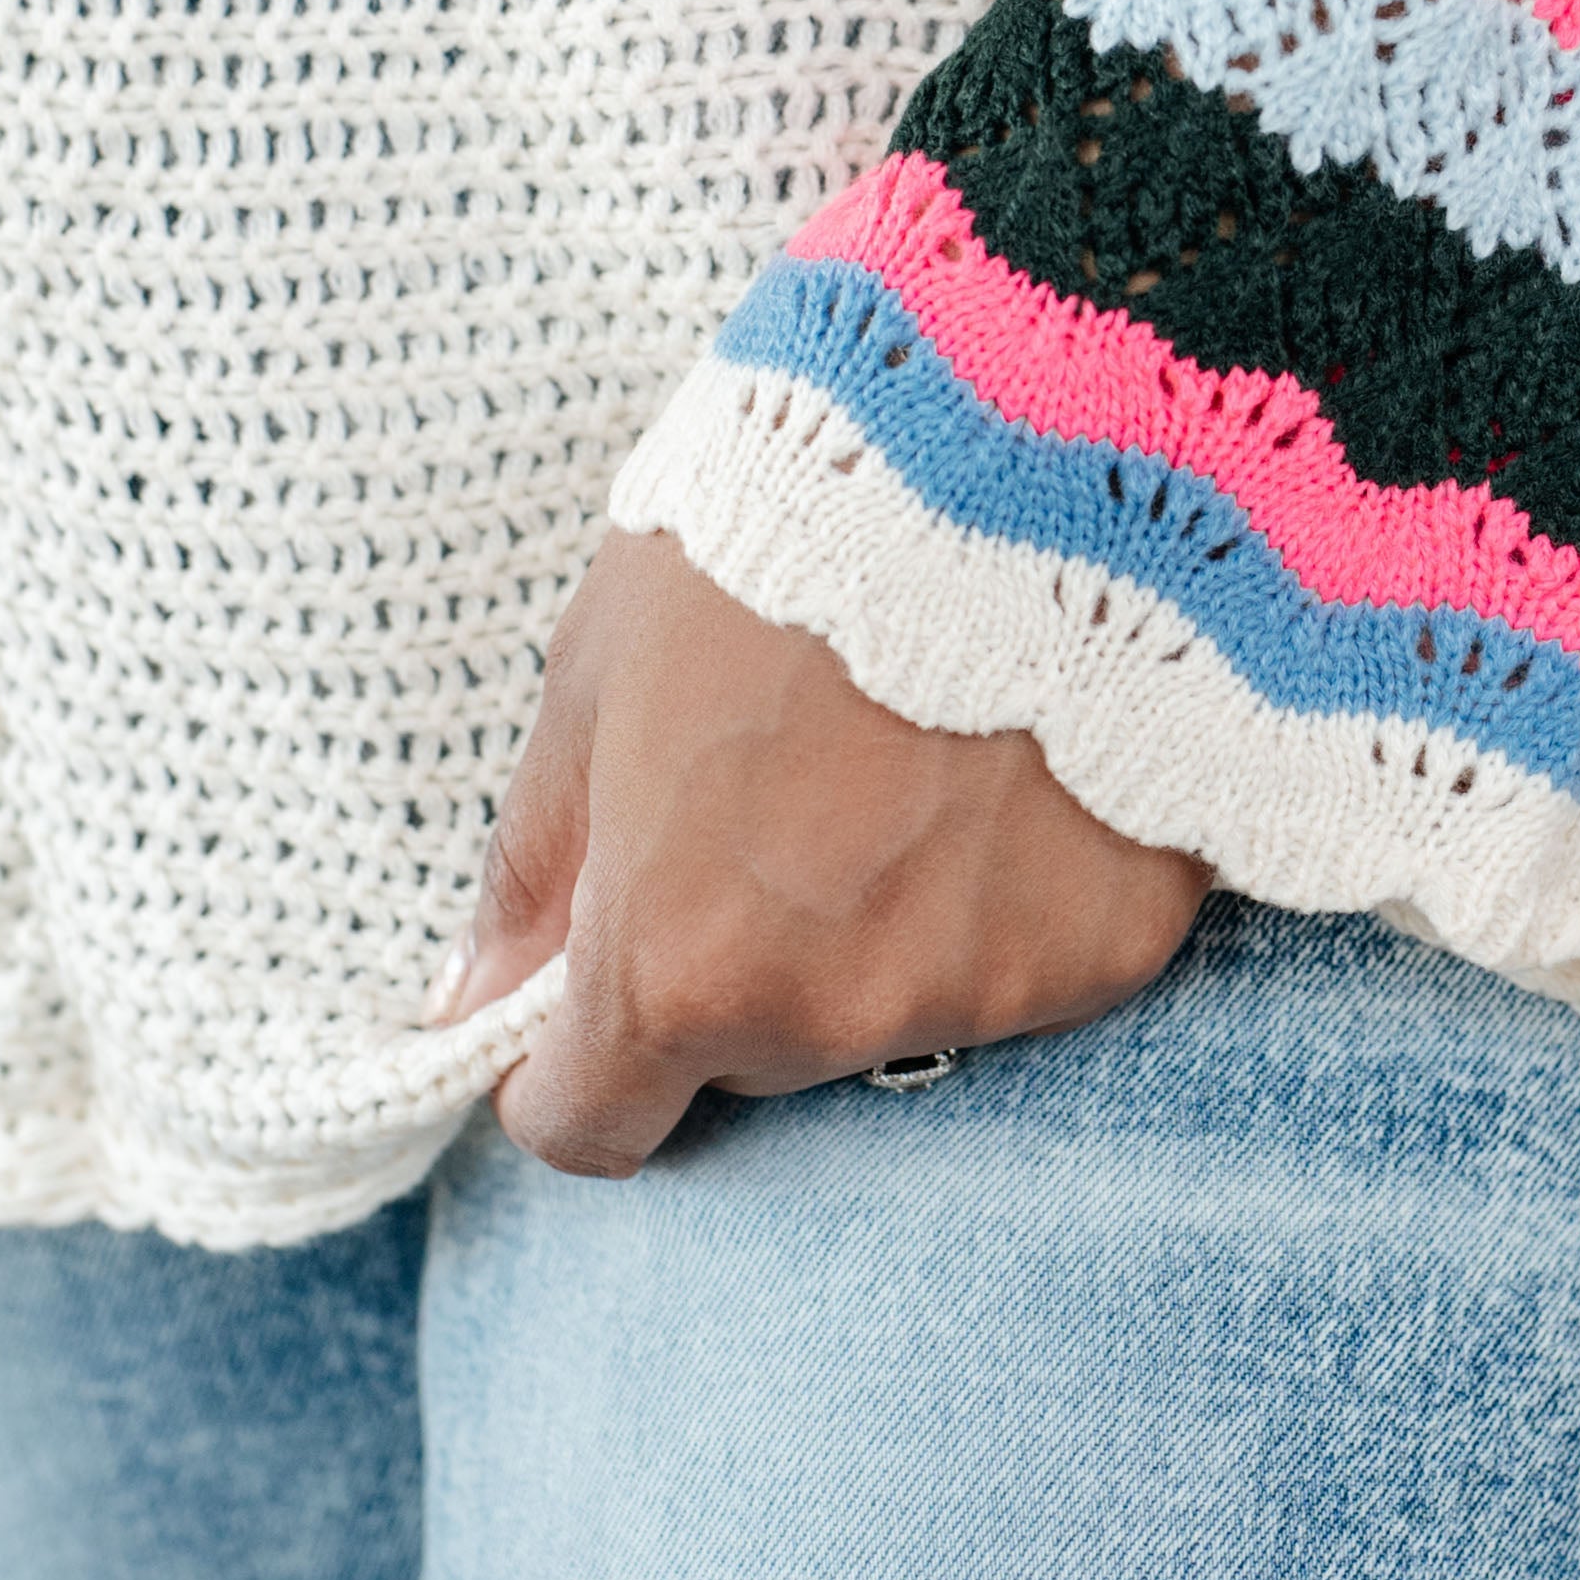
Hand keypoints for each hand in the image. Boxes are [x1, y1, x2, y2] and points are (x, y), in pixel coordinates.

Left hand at [439, 529, 1212, 1177]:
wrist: (1032, 451)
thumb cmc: (786, 539)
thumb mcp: (603, 666)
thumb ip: (540, 857)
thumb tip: (473, 999)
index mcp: (673, 963)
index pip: (590, 1127)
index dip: (573, 1064)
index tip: (595, 987)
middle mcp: (828, 1015)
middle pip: (750, 1054)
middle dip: (740, 962)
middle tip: (783, 794)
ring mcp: (980, 992)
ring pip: (891, 1007)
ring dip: (882, 922)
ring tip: (917, 753)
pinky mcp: (1105, 951)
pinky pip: (1027, 961)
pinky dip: (1012, 891)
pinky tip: (1020, 765)